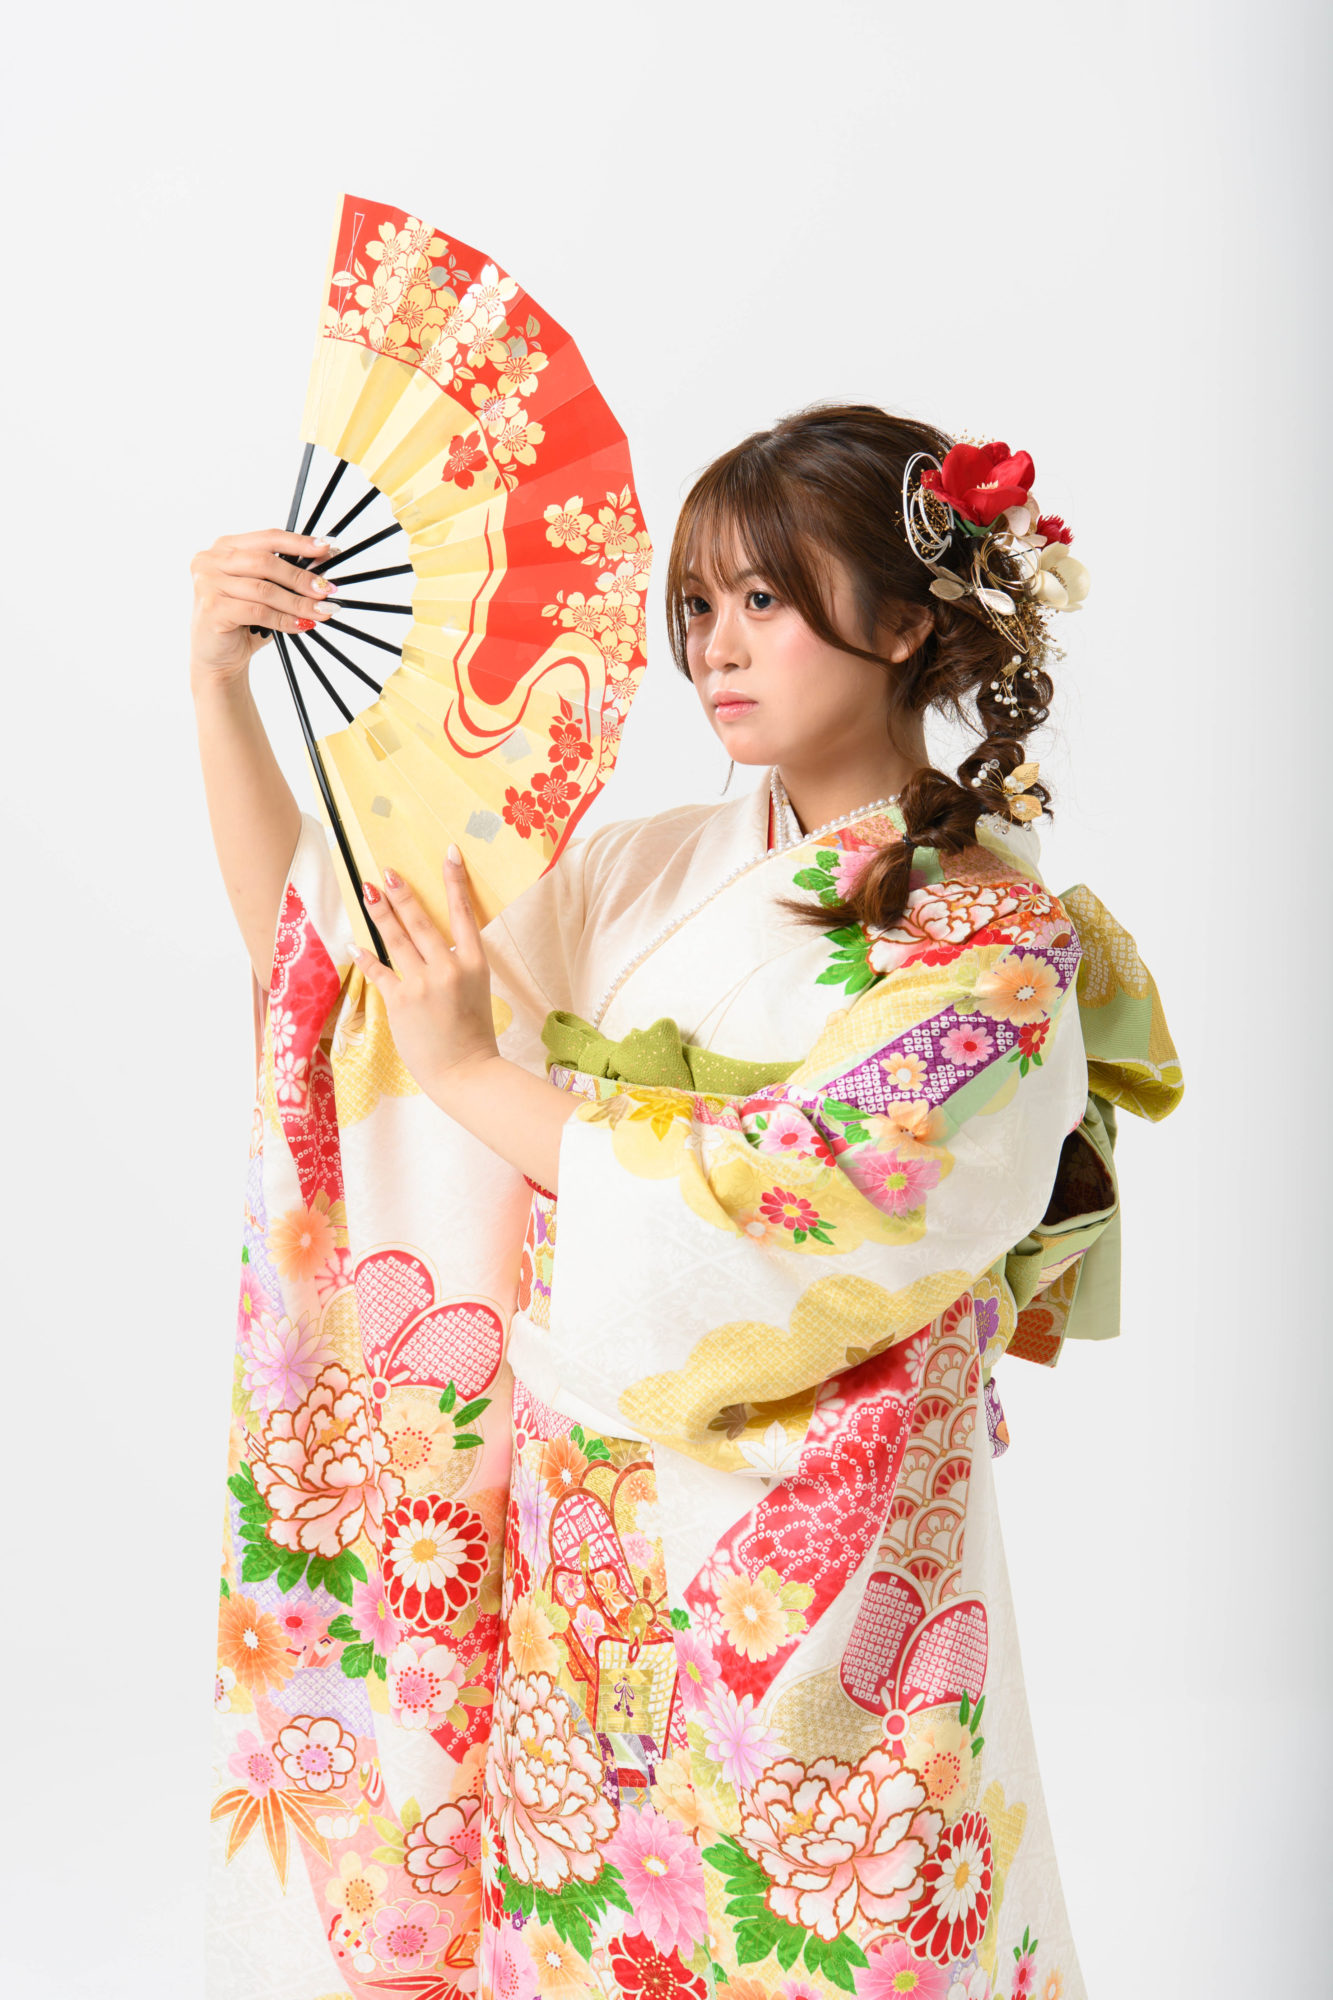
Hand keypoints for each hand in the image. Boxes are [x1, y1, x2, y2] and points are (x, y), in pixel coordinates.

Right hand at [189, 528, 341, 689]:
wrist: (218, 657)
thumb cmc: (241, 622)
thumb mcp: (266, 592)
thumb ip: (287, 574)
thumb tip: (324, 558)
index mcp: (224, 547)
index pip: (267, 537)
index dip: (298, 542)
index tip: (325, 548)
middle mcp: (210, 560)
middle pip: (265, 562)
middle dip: (300, 578)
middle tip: (326, 590)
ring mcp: (207, 583)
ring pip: (264, 590)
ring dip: (297, 602)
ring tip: (320, 612)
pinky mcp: (212, 608)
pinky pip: (257, 611)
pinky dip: (283, 620)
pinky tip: (300, 625)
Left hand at [350, 847, 499, 1094]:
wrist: (464, 1071)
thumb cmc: (473, 1034)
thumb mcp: (477, 991)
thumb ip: (457, 965)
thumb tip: (434, 944)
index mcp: (474, 964)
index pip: (464, 914)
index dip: (455, 882)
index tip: (448, 854)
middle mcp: (448, 968)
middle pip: (422, 921)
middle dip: (403, 893)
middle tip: (388, 870)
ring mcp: (423, 984)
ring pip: (397, 939)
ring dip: (381, 912)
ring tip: (368, 891)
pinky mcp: (401, 1001)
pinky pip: (379, 971)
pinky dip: (366, 957)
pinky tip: (355, 944)